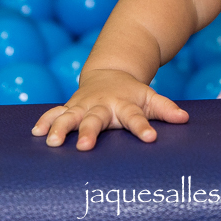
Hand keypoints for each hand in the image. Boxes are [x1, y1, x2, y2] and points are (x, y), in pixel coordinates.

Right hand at [31, 68, 188, 149]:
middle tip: (86, 146)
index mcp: (124, 104)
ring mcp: (83, 105)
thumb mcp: (150, 97)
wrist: (108, 74)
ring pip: (70, 116)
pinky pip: (55, 113)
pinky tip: (36, 133)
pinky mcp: (70, 107)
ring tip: (53, 142)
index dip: (142, 127)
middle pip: (95, 119)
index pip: (135, 116)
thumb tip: (184, 119)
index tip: (150, 138)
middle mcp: (101, 105)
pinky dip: (45, 121)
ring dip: (60, 128)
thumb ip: (165, 109)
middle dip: (90, 132)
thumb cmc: (131, 94)